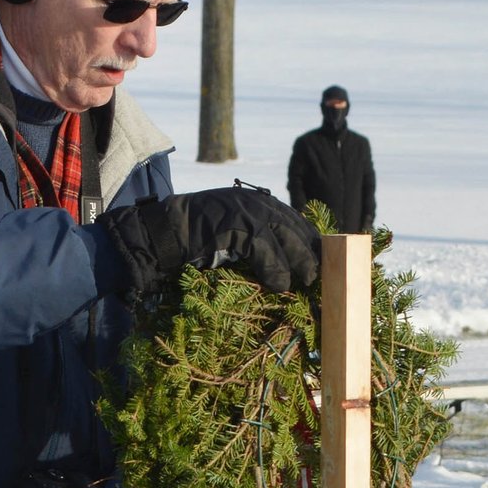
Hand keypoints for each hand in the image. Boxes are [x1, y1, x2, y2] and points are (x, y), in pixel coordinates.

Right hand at [99, 187, 321, 292]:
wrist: (165, 234)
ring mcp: (248, 213)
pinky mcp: (238, 229)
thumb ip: (261, 238)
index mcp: (260, 202)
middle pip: (298, 229)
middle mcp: (258, 203)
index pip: (297, 222)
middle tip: (319, 278)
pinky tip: (278, 286)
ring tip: (304, 283)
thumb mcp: (236, 231)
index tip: (322, 263)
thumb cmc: (200, 239)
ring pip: (288, 240)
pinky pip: (267, 253)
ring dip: (299, 265)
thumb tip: (293, 262)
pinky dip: (276, 273)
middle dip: (312, 254)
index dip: (311, 244)